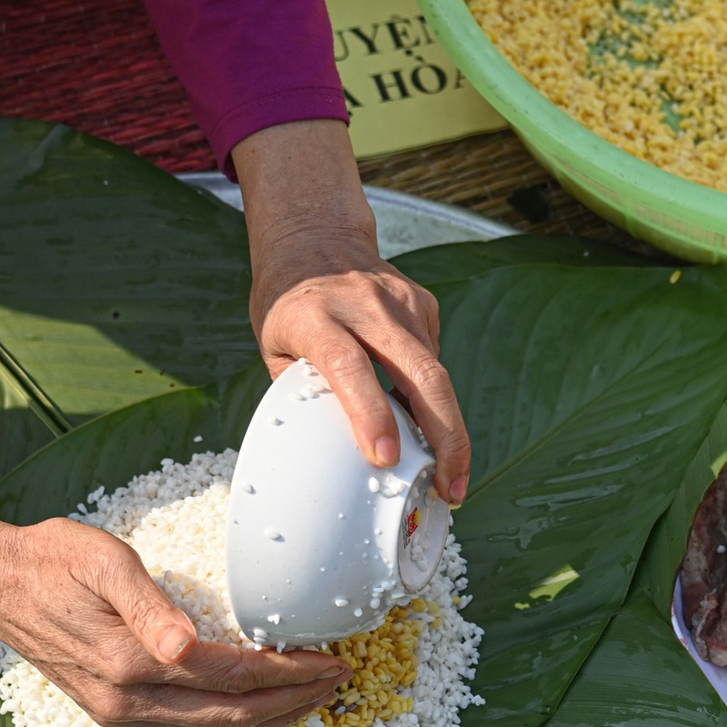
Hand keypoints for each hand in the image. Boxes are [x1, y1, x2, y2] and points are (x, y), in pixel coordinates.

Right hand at [0, 441, 349, 726]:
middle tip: (342, 681)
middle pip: (232, 716)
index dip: (287, 672)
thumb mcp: (103, 561)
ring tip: (315, 700)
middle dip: (295, 702)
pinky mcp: (116, 713)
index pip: (231, 676)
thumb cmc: (52, 559)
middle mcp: (128, 701)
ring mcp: (120, 714)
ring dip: (272, 722)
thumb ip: (148, 603)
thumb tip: (187, 644)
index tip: (330, 659)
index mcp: (131, 661)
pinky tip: (260, 715)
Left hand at [233, 119, 470, 503]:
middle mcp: (366, 305)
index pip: (349, 367)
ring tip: (447, 475)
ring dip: (447, 430)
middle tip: (452, 487)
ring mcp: (402, 302)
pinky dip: (430, 397)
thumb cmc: (287, 303)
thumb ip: (302, 391)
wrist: (315, 238)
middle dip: (445, 437)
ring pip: (438, 374)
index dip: (370, 414)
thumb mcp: (275, 347)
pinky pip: (432, 362)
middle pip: (422, 374)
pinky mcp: (424, 305)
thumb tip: (332, 450)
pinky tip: (421, 416)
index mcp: (316, 317)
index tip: (385, 458)